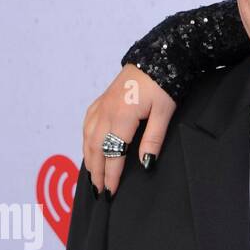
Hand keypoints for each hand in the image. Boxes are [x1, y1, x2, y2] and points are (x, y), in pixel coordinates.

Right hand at [83, 64, 175, 196]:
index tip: (110, 192)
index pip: (113, 153)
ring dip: (89, 159)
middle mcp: (107, 111)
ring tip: (93, 177)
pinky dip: (86, 140)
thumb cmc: (163, 85)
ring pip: (88, 137)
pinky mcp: (102, 100)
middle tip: (99, 191)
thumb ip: (153, 140)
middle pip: (96, 148)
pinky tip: (89, 149)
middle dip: (97, 172)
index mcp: (122, 116)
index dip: (111, 175)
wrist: (155, 58)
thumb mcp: (164, 113)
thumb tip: (145, 164)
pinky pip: (87, 124)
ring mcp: (102, 105)